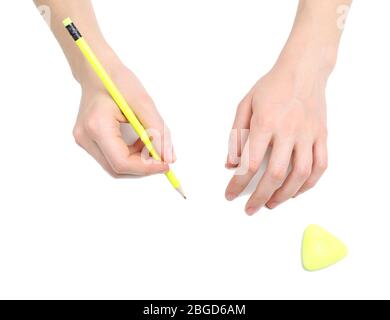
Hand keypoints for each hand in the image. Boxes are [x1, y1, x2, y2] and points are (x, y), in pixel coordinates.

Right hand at [73, 58, 173, 176]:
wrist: (96, 70)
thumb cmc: (117, 81)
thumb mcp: (144, 103)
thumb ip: (158, 131)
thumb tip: (168, 158)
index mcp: (97, 126)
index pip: (122, 162)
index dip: (146, 168)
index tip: (165, 164)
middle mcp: (85, 138)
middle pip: (118, 169)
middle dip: (143, 166)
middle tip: (161, 155)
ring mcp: (83, 141)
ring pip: (115, 167)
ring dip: (137, 161)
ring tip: (149, 142)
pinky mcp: (87, 141)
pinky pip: (111, 158)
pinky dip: (130, 155)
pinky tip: (138, 141)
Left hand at [225, 57, 329, 214]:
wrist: (303, 70)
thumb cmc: (271, 87)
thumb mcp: (245, 105)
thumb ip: (236, 135)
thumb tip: (230, 164)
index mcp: (265, 123)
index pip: (250, 163)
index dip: (238, 183)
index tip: (230, 195)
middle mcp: (288, 131)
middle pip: (276, 174)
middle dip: (261, 196)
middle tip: (251, 209)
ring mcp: (309, 134)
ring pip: (301, 174)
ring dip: (285, 195)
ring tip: (272, 204)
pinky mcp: (322, 136)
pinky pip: (320, 166)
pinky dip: (309, 184)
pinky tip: (296, 191)